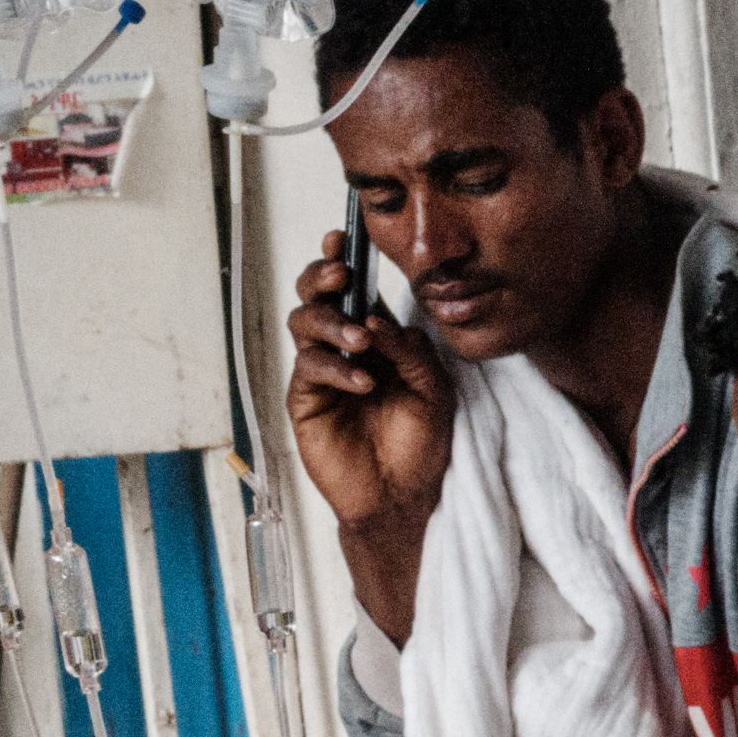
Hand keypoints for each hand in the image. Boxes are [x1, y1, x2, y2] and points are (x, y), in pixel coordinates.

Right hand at [286, 231, 453, 606]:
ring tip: (361, 341)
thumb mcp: (433, 392)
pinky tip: (361, 383)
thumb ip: (412, 352)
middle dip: (323, 277)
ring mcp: (321, 372)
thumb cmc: (420, 445)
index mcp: (374, 339)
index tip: (345, 239)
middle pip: (315, 295)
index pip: (354, 291)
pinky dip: (335, 368)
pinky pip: (310, 367)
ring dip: (331, 323)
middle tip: (342, 276)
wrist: (404, 497)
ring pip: (304, 323)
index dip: (343, 262)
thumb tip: (380, 319)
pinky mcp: (306, 399)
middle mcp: (343, 348)